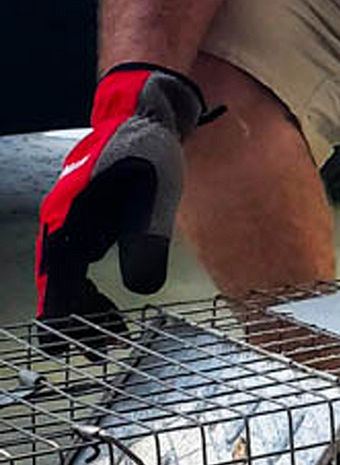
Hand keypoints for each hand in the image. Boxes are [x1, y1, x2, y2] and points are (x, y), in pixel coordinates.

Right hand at [35, 62, 220, 356]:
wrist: (145, 114)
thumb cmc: (147, 149)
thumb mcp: (155, 194)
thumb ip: (146, 238)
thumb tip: (141, 286)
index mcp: (71, 215)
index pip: (58, 274)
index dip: (63, 310)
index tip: (68, 342)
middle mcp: (66, 220)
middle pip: (60, 280)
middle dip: (77, 318)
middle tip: (99, 350)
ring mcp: (77, 220)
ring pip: (70, 274)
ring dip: (86, 306)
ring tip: (110, 336)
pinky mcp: (93, 220)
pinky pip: (83, 262)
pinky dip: (93, 288)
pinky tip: (111, 305)